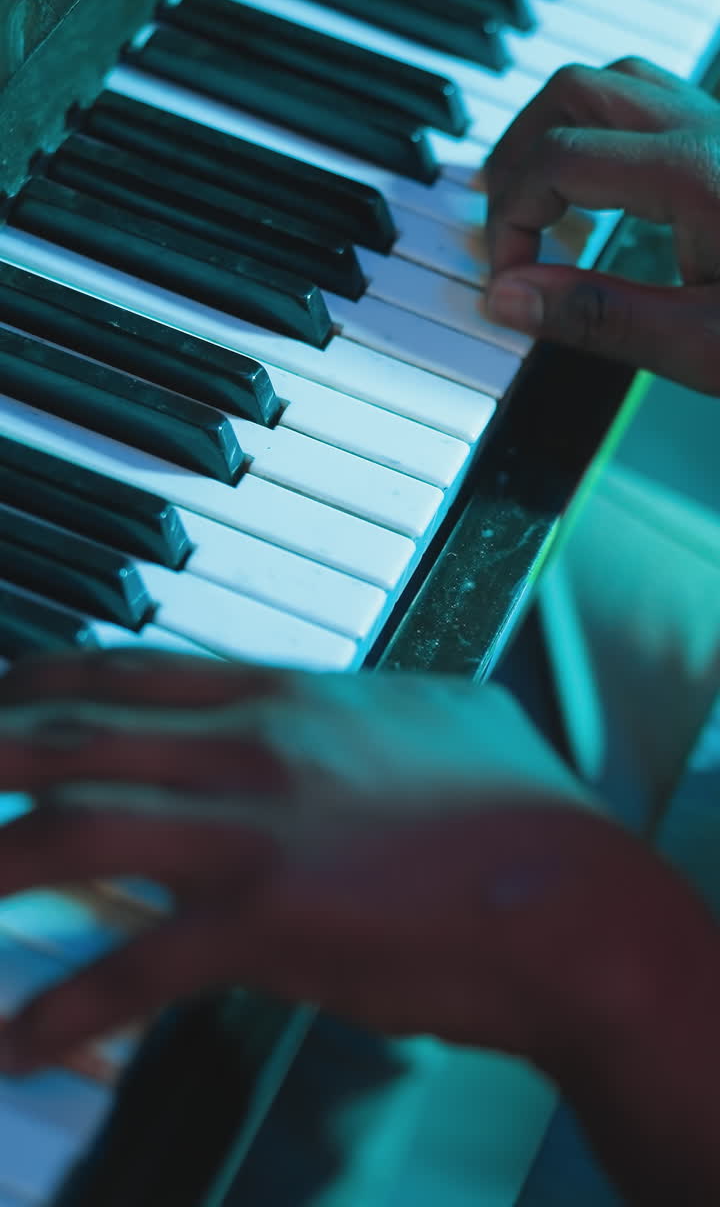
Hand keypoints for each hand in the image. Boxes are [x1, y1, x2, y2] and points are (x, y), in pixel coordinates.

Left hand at [0, 649, 699, 1086]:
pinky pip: (135, 965)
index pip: (127, 674)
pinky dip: (64, 1009)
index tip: (1, 700)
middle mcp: (253, 746)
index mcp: (287, 696)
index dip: (40, 684)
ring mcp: (254, 829)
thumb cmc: (521, 811)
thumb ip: (377, 700)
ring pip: (73, 832)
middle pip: (72, 737)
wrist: (576, 898)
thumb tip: (364, 694)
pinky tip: (18, 1047)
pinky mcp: (268, 921)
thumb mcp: (442, 716)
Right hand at [483, 57, 719, 392]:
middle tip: (500, 223)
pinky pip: (654, 105)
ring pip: (616, 82)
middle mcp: (710, 129)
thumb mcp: (701, 346)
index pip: (554, 162)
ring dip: (560, 130)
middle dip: (517, 152)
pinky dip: (604, 135)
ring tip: (536, 200)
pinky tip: (604, 195)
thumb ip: (596, 317)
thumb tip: (509, 298)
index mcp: (693, 172)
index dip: (509, 220)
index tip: (506, 281)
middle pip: (574, 90)